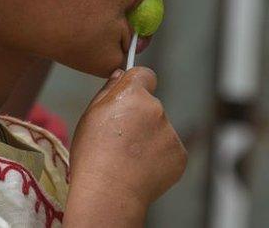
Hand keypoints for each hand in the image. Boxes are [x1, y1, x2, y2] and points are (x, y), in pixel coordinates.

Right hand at [64, 67, 186, 226]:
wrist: (108, 193)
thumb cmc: (92, 155)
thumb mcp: (89, 116)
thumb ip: (108, 91)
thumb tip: (120, 75)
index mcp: (133, 94)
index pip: (145, 75)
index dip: (137, 85)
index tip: (130, 98)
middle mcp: (156, 109)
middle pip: (151, 107)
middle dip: (140, 118)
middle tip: (121, 140)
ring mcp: (170, 132)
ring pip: (160, 130)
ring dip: (149, 139)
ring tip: (129, 159)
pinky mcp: (180, 154)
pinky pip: (169, 149)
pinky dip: (159, 157)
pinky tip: (141, 168)